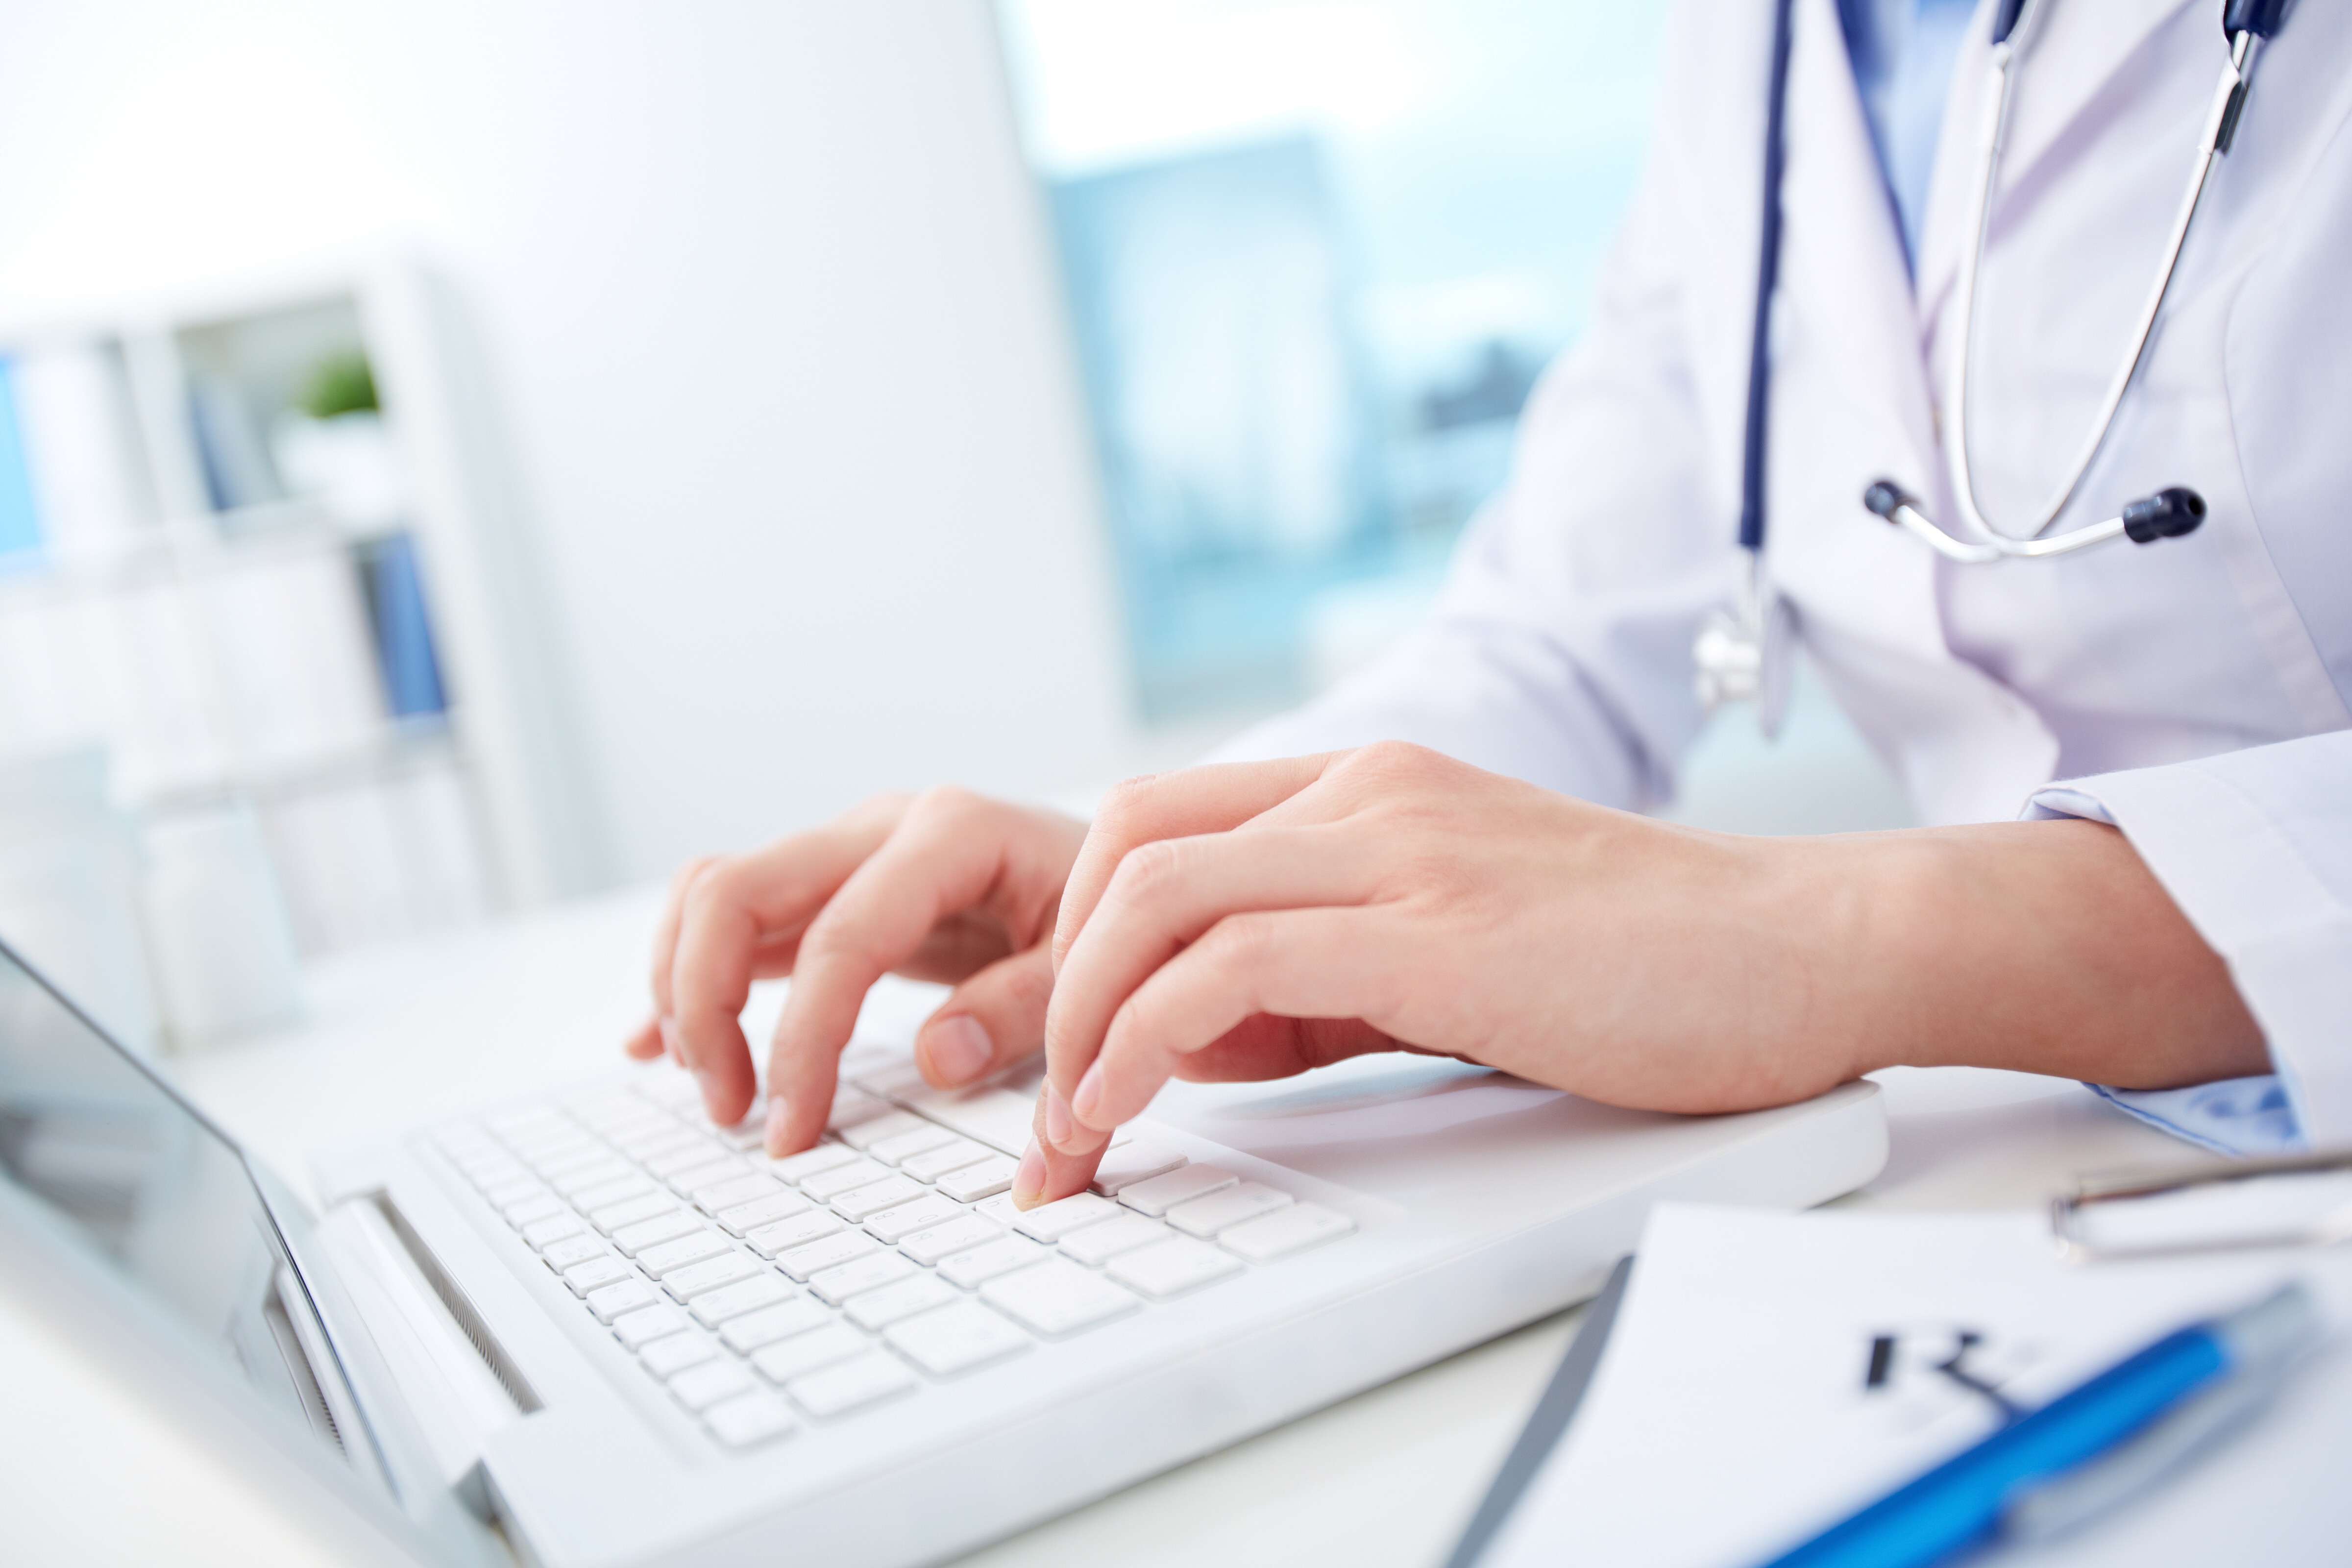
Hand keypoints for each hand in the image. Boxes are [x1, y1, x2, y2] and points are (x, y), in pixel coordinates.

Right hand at [626, 789, 1087, 1152]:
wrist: (1124, 869)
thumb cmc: (1112, 916)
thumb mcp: (1094, 964)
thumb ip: (1024, 1007)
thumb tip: (937, 1056)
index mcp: (951, 832)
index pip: (841, 937)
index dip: (804, 1041)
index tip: (793, 1129)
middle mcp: (881, 826)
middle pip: (735, 889)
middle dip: (706, 1005)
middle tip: (732, 1112)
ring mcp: (847, 848)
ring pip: (714, 893)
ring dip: (686, 989)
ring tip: (715, 1090)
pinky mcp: (830, 884)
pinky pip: (731, 915)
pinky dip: (687, 975)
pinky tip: (660, 1046)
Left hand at [1014, 742, 2264, 1204]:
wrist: (1806, 947)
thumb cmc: (1646, 965)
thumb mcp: (1450, 950)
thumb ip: (1320, 977)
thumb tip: (1192, 1037)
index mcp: (1369, 786)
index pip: (1160, 825)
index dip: (1083, 933)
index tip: (1070, 1047)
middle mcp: (1368, 791)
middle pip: (1126, 844)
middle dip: (1049, 975)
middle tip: (1042, 1095)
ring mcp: (1401, 847)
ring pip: (1154, 894)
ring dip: (1078, 1020)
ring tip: (1070, 1126)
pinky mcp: (1437, 927)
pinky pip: (1228, 966)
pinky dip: (1146, 1042)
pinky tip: (1133, 1112)